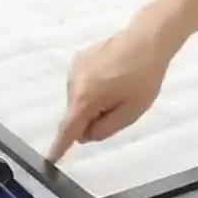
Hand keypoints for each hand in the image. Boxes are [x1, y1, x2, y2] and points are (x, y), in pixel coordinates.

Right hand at [47, 19, 183, 160]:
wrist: (147, 38)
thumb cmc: (144, 76)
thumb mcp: (131, 111)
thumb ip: (106, 128)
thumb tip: (86, 134)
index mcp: (85, 98)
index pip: (68, 129)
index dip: (60, 146)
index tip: (50, 159)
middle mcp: (73, 83)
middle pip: (75, 115)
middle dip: (91, 119)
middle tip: (120, 107)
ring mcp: (75, 69)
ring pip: (79, 100)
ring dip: (94, 103)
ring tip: (120, 88)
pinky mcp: (79, 59)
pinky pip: (82, 85)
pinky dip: (93, 89)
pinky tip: (113, 77)